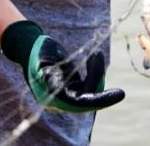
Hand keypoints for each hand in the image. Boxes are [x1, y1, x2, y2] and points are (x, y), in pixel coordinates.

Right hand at [1, 20, 123, 112]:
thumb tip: (54, 85)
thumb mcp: (40, 61)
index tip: (119, 94)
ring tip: (96, 54)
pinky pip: (89, 83)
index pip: (80, 104)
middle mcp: (60, 100)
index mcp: (52, 97)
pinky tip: (94, 56)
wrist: (29, 46)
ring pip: (90, 90)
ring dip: (97, 73)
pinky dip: (94, 70)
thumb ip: (47, 75)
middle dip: (100, 84)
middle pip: (88, 99)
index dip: (100, 101)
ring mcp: (66, 93)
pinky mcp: (71, 85)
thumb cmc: (35, 51)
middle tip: (111, 78)